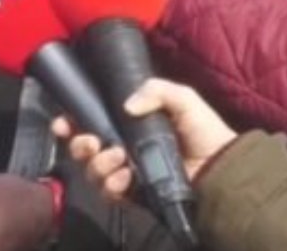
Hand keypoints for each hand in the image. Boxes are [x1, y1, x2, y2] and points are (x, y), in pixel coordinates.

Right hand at [51, 78, 236, 201]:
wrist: (221, 166)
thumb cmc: (202, 130)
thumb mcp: (182, 98)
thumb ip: (155, 90)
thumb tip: (127, 107)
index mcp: (125, 125)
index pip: (87, 123)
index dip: (70, 123)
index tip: (64, 122)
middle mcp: (120, 149)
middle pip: (81, 150)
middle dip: (79, 145)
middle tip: (93, 142)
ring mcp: (125, 174)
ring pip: (92, 172)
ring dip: (98, 165)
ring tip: (119, 158)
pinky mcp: (133, 195)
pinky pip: (109, 194)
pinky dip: (112, 185)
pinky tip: (127, 176)